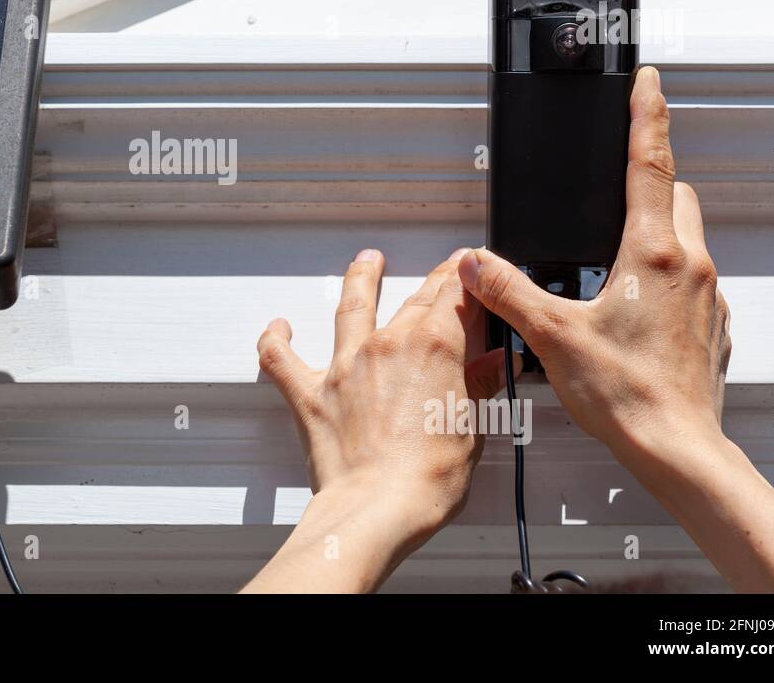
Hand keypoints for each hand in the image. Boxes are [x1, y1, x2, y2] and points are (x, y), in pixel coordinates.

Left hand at [244, 249, 503, 591]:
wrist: (377, 509)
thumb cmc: (426, 480)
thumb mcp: (471, 429)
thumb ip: (480, 386)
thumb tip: (496, 363)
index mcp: (433, 348)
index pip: (454, 296)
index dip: (467, 279)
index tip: (473, 270)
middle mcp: (387, 346)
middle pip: (414, 300)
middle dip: (433, 282)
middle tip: (445, 272)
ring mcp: (345, 366)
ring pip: (351, 308)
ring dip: (360, 280)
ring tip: (366, 262)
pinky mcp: (312, 394)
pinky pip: (282, 359)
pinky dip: (276, 340)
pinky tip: (278, 327)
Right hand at [457, 66, 730, 466]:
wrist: (677, 447)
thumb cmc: (627, 395)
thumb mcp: (551, 335)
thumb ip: (507, 290)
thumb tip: (476, 263)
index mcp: (652, 253)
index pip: (651, 162)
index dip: (646, 114)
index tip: (644, 82)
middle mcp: (691, 265)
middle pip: (676, 194)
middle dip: (650, 180)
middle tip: (616, 187)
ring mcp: (707, 296)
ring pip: (687, 236)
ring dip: (657, 230)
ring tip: (613, 257)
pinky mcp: (711, 324)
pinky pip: (691, 279)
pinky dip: (665, 275)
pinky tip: (631, 307)